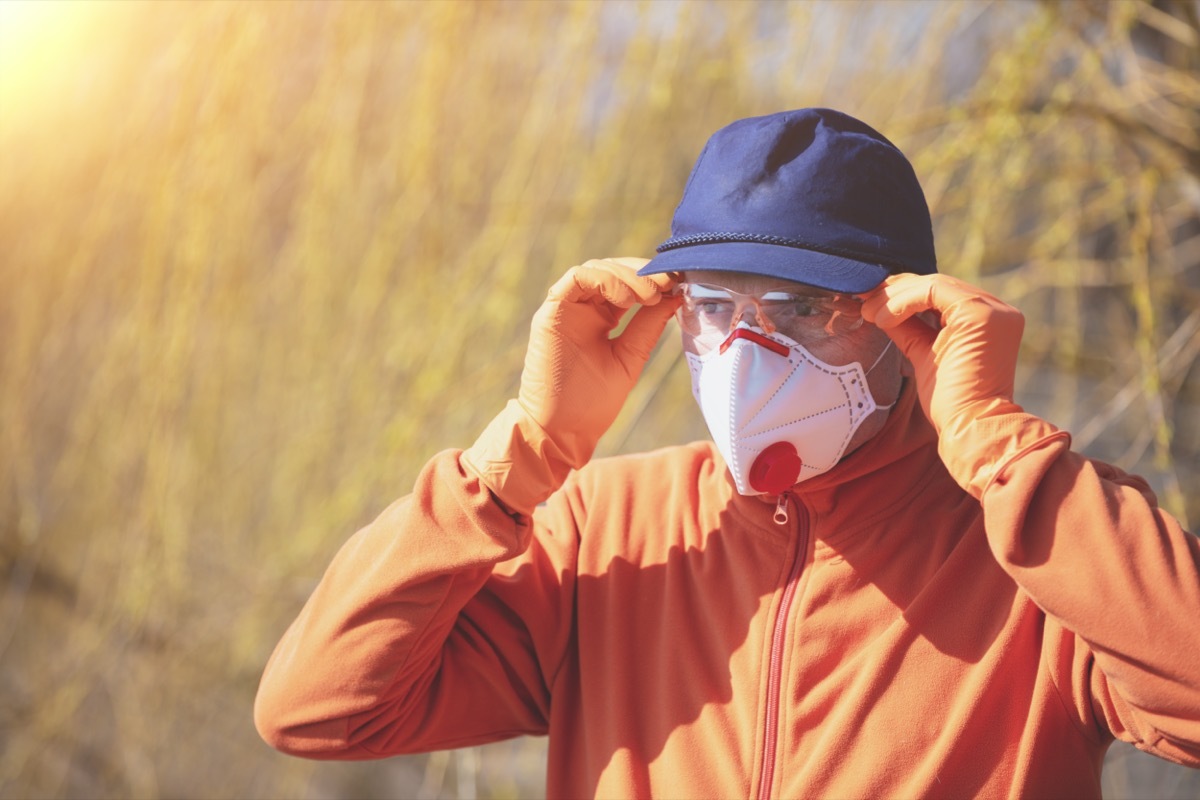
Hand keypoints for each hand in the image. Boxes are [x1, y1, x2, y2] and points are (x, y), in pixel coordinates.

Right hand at [463, 258, 679, 513]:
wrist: (561, 429)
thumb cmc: (592, 402)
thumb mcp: (630, 358)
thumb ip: (648, 326)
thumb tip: (675, 296)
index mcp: (601, 318)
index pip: (627, 283)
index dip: (653, 279)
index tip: (679, 284)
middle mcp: (582, 309)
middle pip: (612, 269)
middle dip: (643, 272)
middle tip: (668, 283)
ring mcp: (566, 308)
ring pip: (596, 268)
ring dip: (627, 275)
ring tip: (650, 294)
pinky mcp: (551, 312)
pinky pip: (576, 279)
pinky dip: (604, 280)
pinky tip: (627, 299)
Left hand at [859, 273, 1023, 435]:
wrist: (970, 427)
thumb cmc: (949, 401)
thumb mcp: (923, 354)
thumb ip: (908, 328)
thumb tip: (879, 307)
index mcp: (986, 319)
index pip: (940, 294)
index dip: (902, 294)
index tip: (870, 304)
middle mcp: (996, 310)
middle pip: (936, 285)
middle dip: (895, 291)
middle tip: (863, 303)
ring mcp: (992, 310)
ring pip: (933, 285)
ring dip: (894, 297)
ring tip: (868, 314)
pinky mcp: (981, 314)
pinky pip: (933, 291)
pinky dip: (903, 302)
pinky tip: (884, 320)